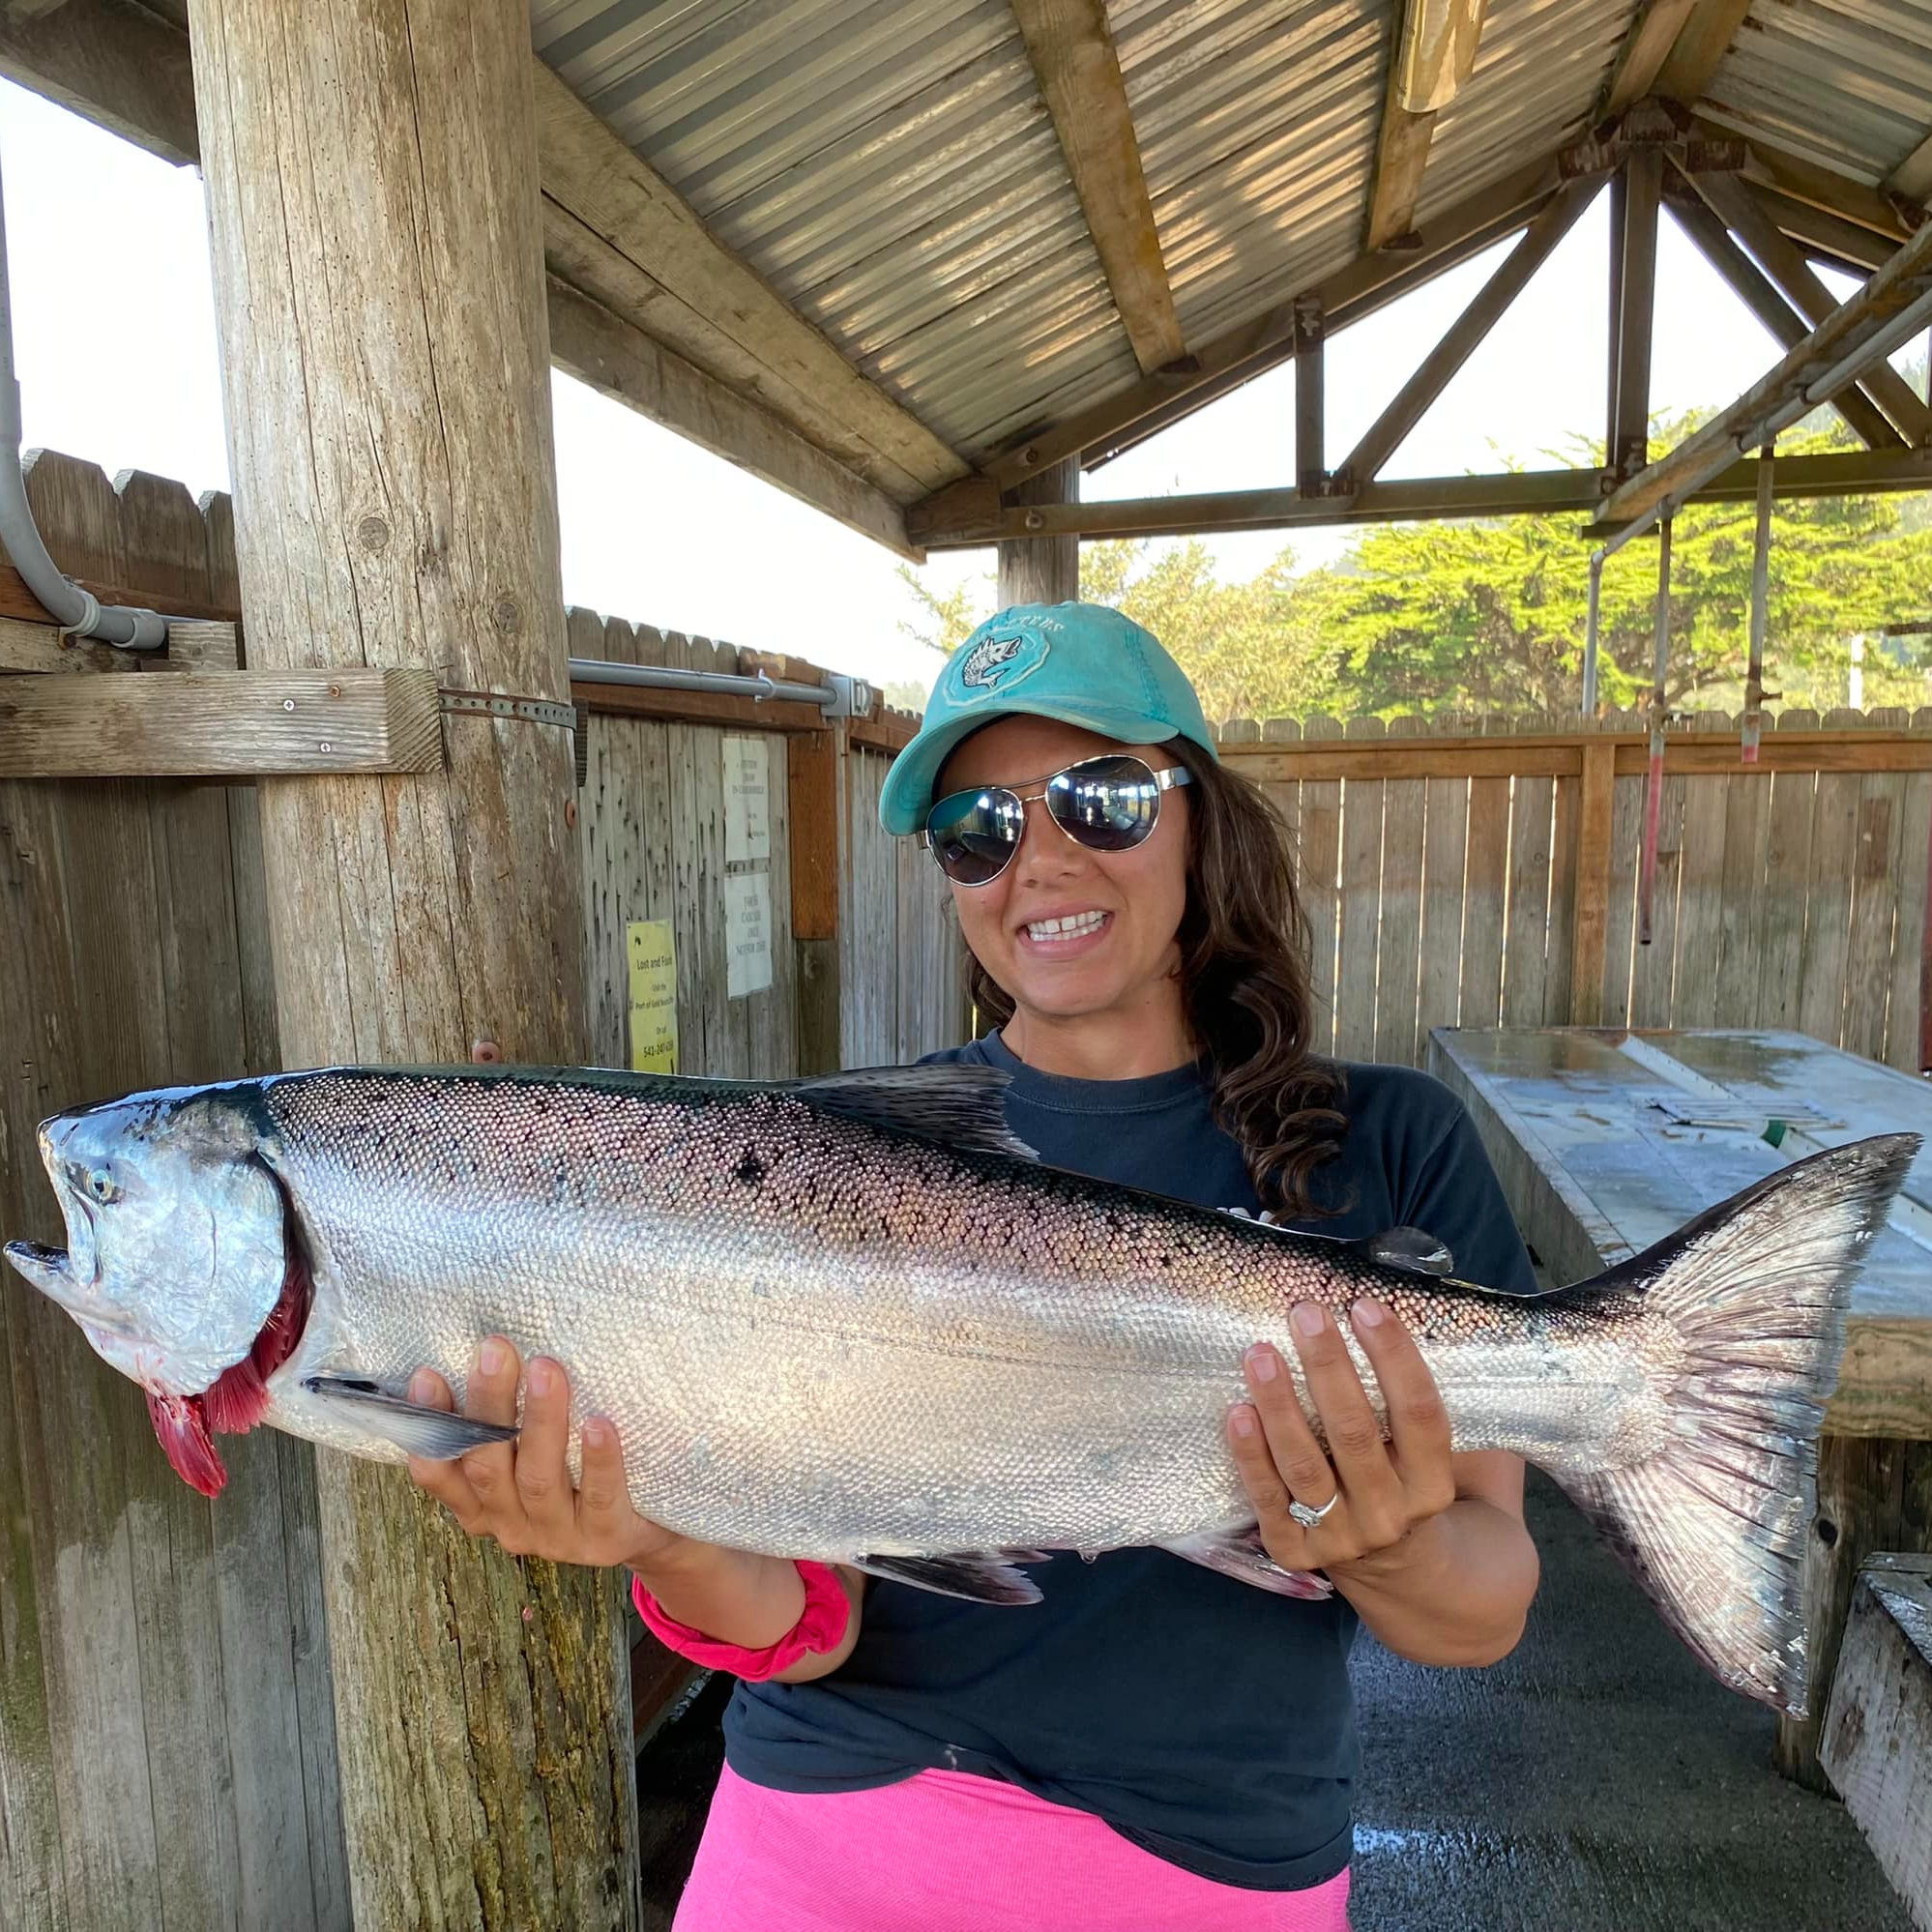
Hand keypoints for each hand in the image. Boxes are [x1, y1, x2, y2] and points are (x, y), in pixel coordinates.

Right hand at [405, 1336, 688, 1571]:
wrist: (645, 1533)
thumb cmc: (577, 1478)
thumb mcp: (530, 1457)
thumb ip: (503, 1423)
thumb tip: (484, 1350)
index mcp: (481, 1505)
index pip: (439, 1472)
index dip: (430, 1427)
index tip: (427, 1374)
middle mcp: (510, 1524)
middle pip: (488, 1466)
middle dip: (488, 1405)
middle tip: (495, 1348)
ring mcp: (556, 1536)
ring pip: (539, 1479)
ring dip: (541, 1421)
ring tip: (546, 1369)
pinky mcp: (605, 1538)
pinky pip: (600, 1497)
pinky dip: (598, 1460)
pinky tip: (599, 1423)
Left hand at [1226, 1295, 1456, 1577]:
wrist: (1407, 1582)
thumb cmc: (1419, 1491)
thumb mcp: (1462, 1464)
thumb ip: (1454, 1411)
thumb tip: (1424, 1322)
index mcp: (1434, 1487)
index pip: (1420, 1414)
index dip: (1395, 1357)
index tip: (1366, 1306)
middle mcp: (1389, 1516)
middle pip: (1354, 1434)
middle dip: (1328, 1367)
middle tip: (1306, 1312)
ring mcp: (1339, 1539)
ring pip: (1305, 1467)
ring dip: (1279, 1406)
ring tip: (1260, 1353)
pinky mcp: (1294, 1552)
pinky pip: (1268, 1500)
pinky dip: (1250, 1456)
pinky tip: (1236, 1411)